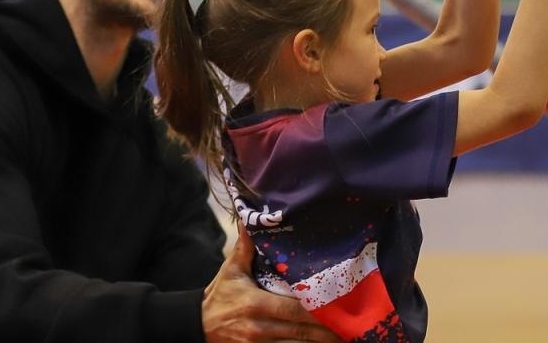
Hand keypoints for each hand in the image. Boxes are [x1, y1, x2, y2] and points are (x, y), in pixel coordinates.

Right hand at [202, 226, 341, 342]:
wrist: (196, 326)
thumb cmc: (219, 295)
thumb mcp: (231, 270)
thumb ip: (245, 246)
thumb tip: (250, 217)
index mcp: (256, 303)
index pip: (293, 308)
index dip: (318, 311)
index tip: (339, 308)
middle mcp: (259, 327)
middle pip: (301, 332)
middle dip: (327, 332)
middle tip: (351, 327)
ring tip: (343, 340)